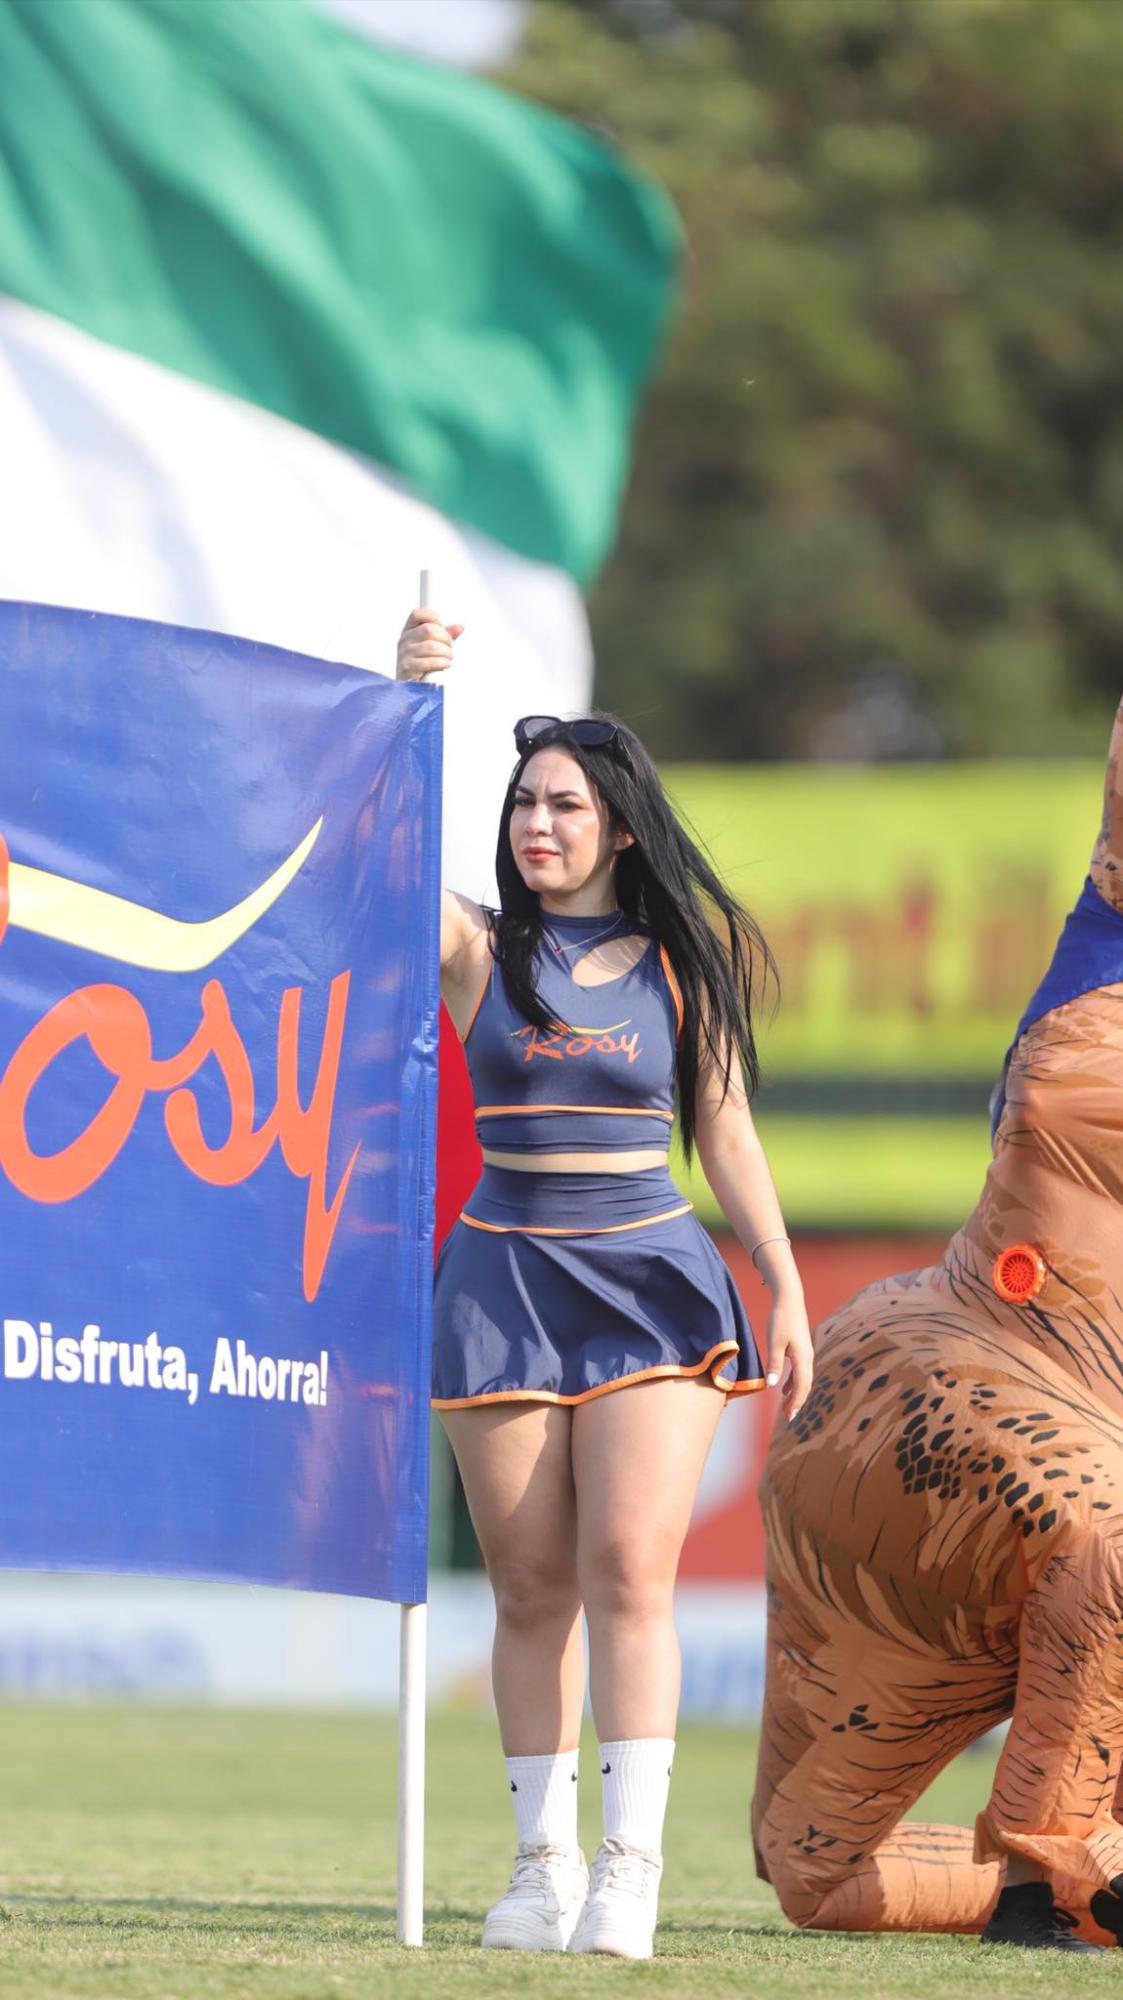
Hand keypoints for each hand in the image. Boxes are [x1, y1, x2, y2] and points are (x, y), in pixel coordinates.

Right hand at [396, 606, 463, 681]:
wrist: (409, 688)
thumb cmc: (421, 666)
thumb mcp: (431, 647)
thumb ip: (444, 636)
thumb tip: (459, 627)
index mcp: (408, 632)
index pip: (418, 614)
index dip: (433, 617)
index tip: (441, 627)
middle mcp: (404, 641)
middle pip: (429, 630)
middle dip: (445, 639)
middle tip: (450, 647)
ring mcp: (404, 654)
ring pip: (432, 646)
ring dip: (446, 652)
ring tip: (449, 658)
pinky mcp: (408, 669)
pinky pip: (430, 661)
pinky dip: (442, 663)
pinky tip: (445, 665)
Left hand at [765, 1294, 812, 1419]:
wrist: (789, 1299)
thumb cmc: (781, 1319)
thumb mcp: (774, 1342)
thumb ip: (774, 1364)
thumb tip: (772, 1386)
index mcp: (803, 1357)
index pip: (801, 1386)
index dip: (796, 1402)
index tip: (789, 1415)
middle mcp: (807, 1357)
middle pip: (805, 1385)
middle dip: (797, 1401)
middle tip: (789, 1416)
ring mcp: (805, 1353)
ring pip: (803, 1379)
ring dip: (795, 1393)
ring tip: (786, 1407)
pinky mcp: (800, 1349)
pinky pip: (799, 1371)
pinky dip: (792, 1382)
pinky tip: (783, 1389)